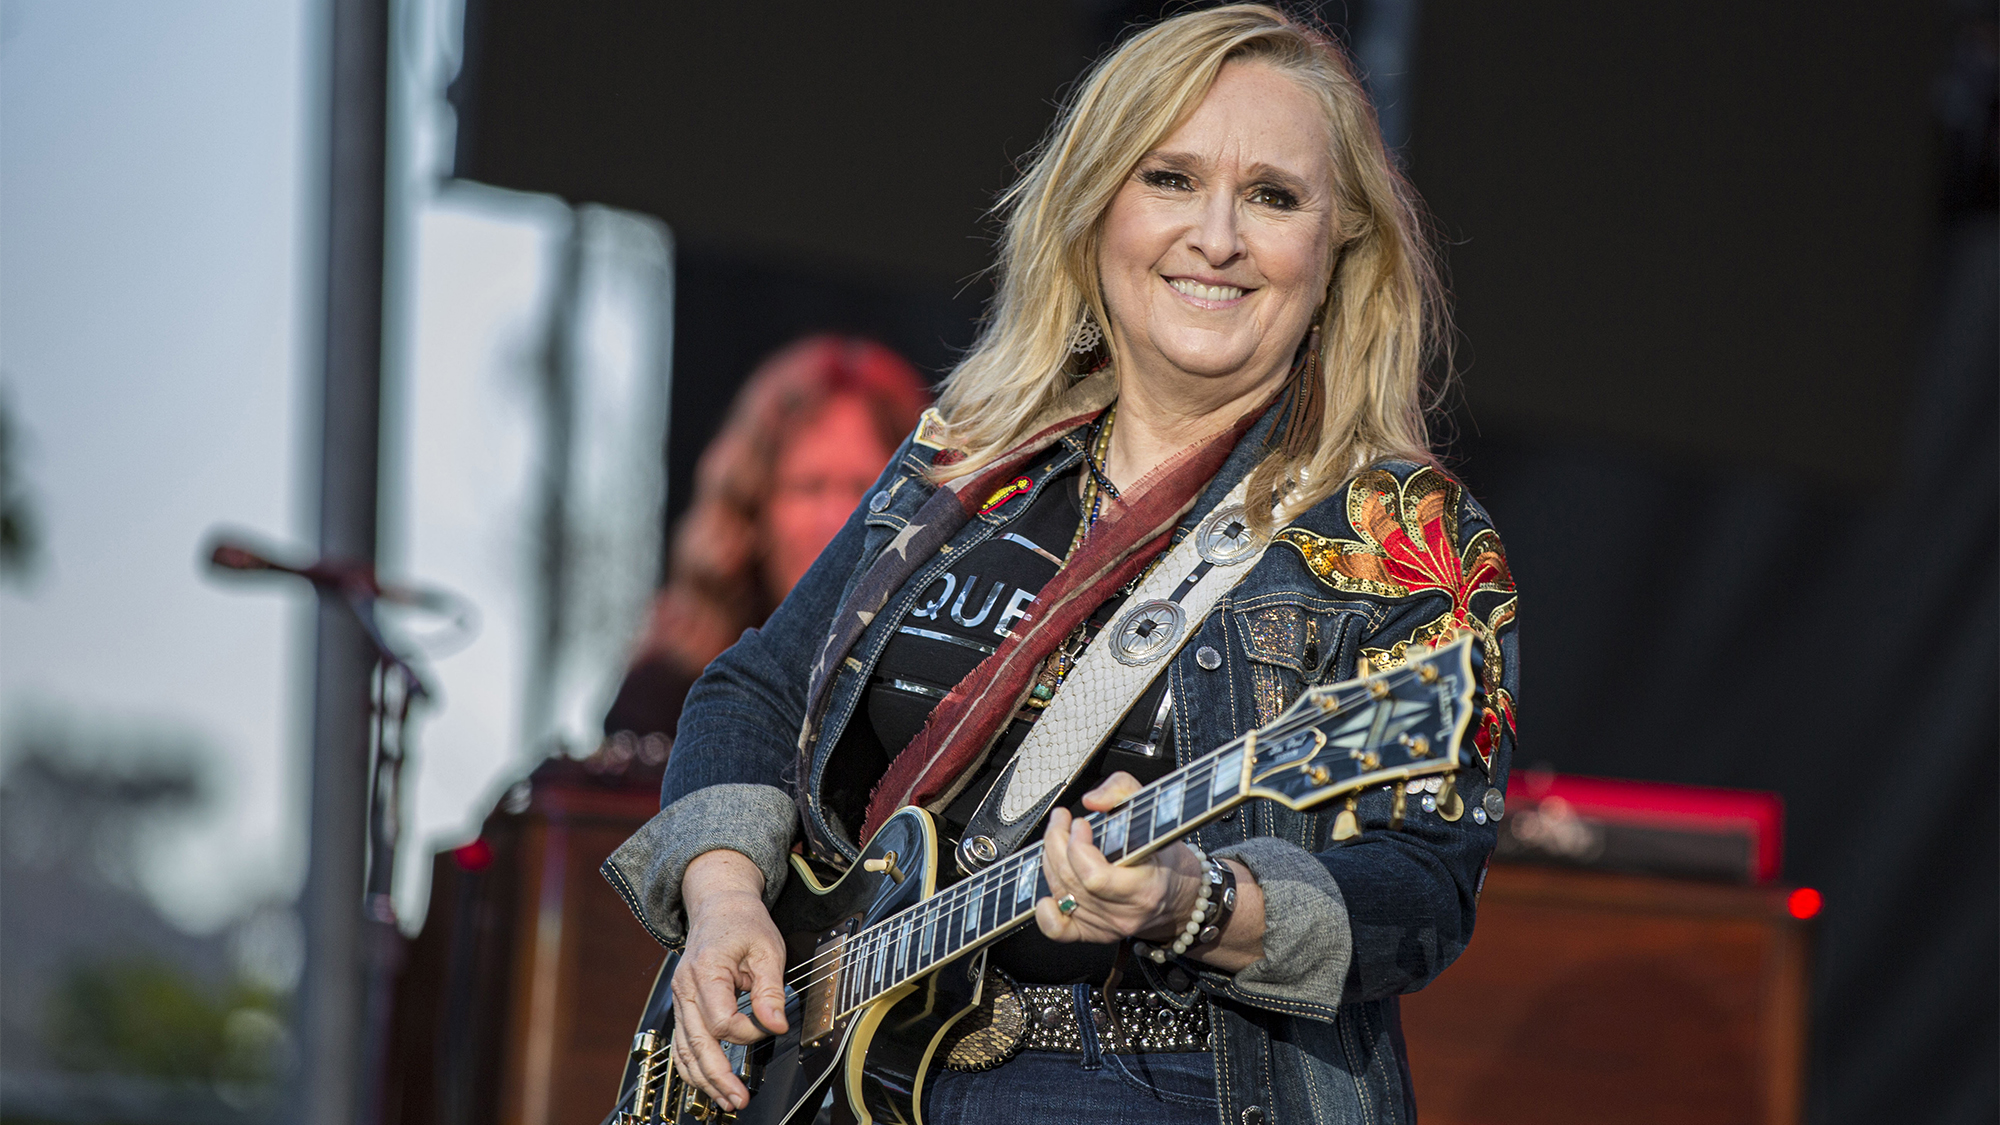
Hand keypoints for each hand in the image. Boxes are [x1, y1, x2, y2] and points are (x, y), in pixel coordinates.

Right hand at [671, 850, 787, 1110]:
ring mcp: (680, 998)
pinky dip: (692, 1066)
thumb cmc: (743, 924)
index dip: (749, 1031)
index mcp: (706, 970)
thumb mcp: (768, 950)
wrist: (719, 906)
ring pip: (684, 1049)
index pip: (722, 1020)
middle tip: (739, 1099)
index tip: (771, 1024)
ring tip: (725, 1100)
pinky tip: (707, 1084)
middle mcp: (685, 988)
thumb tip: (777, 1025)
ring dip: (704, 1078)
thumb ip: (771, 991)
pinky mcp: (683, 1005)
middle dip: (718, 1075)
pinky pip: (682, 1042)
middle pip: (697, 1043)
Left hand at [1033, 771, 1203, 944]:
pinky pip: (1058, 930)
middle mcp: (1123, 913)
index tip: (1080, 823)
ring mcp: (1106, 926)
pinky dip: (1044, 913)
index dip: (1077, 847)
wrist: (1178, 899)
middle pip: (1071, 881)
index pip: (1095, 877)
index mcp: (1144, 889)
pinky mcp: (1093, 934)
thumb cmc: (1167, 859)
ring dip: (1051, 861)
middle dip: (1056, 842)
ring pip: (1061, 894)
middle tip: (1061, 820)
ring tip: (1058, 838)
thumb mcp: (1155, 816)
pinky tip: (1047, 893)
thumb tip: (1092, 800)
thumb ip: (1124, 792)